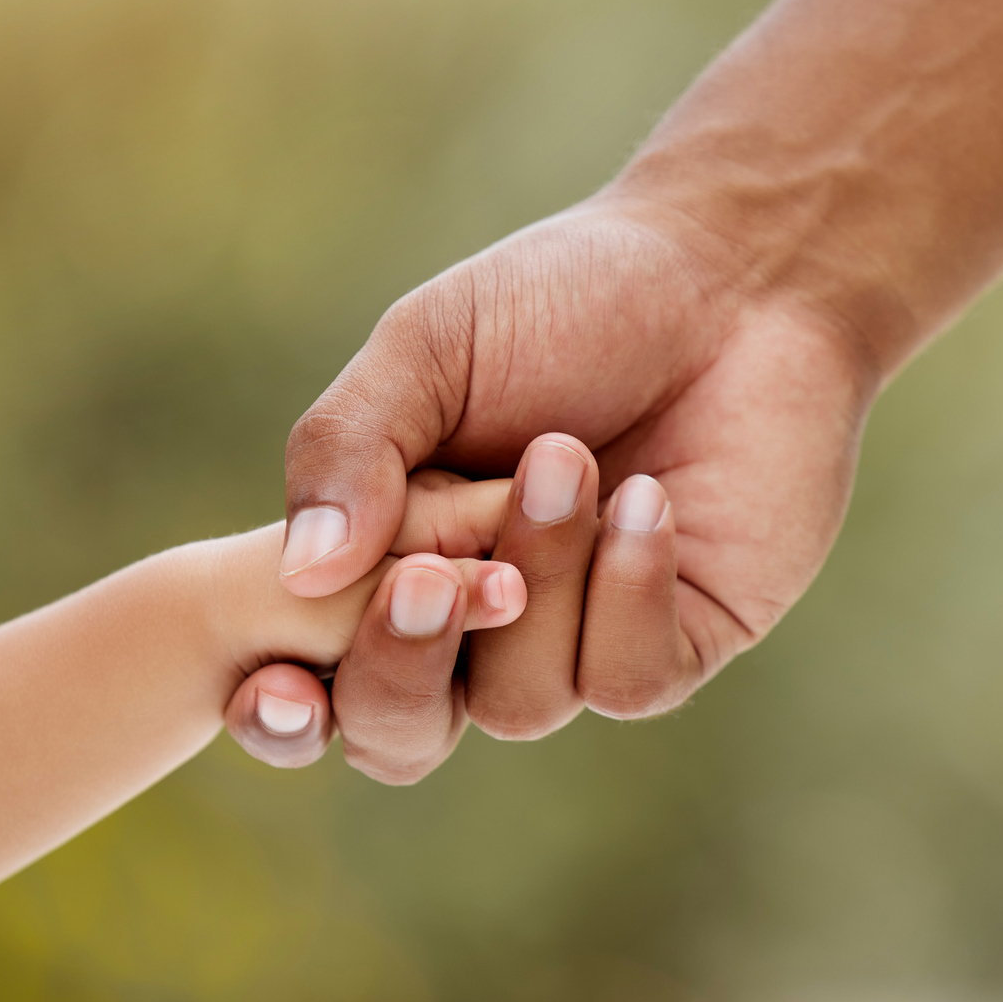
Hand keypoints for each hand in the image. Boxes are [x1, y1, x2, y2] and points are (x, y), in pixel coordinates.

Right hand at [232, 198, 876, 782]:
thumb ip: (347, 450)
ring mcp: (578, 641)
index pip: (311, 681)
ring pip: (519, 702)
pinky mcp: (681, 641)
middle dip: (399, 666)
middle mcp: (477, 625)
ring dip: (535, 580)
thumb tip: (299, 575)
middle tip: (427, 576)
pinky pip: (625, 681)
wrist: (730, 268)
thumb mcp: (426, 349)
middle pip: (399, 733)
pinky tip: (645, 500)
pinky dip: (623, 593)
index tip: (271, 682)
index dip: (277, 710)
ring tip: (566, 456)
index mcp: (389, 561)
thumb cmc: (565, 297)